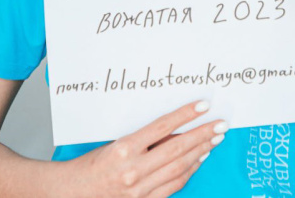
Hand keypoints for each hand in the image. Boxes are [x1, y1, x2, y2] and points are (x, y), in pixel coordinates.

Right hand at [68, 100, 226, 197]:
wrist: (74, 192)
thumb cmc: (91, 165)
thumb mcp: (115, 143)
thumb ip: (144, 138)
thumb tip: (175, 128)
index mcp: (123, 148)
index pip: (162, 127)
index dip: (186, 115)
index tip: (203, 105)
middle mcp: (133, 169)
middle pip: (177, 148)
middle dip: (203, 134)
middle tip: (220, 124)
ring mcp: (140, 188)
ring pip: (180, 167)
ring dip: (201, 152)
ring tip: (214, 139)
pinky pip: (175, 184)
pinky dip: (189, 170)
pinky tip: (199, 159)